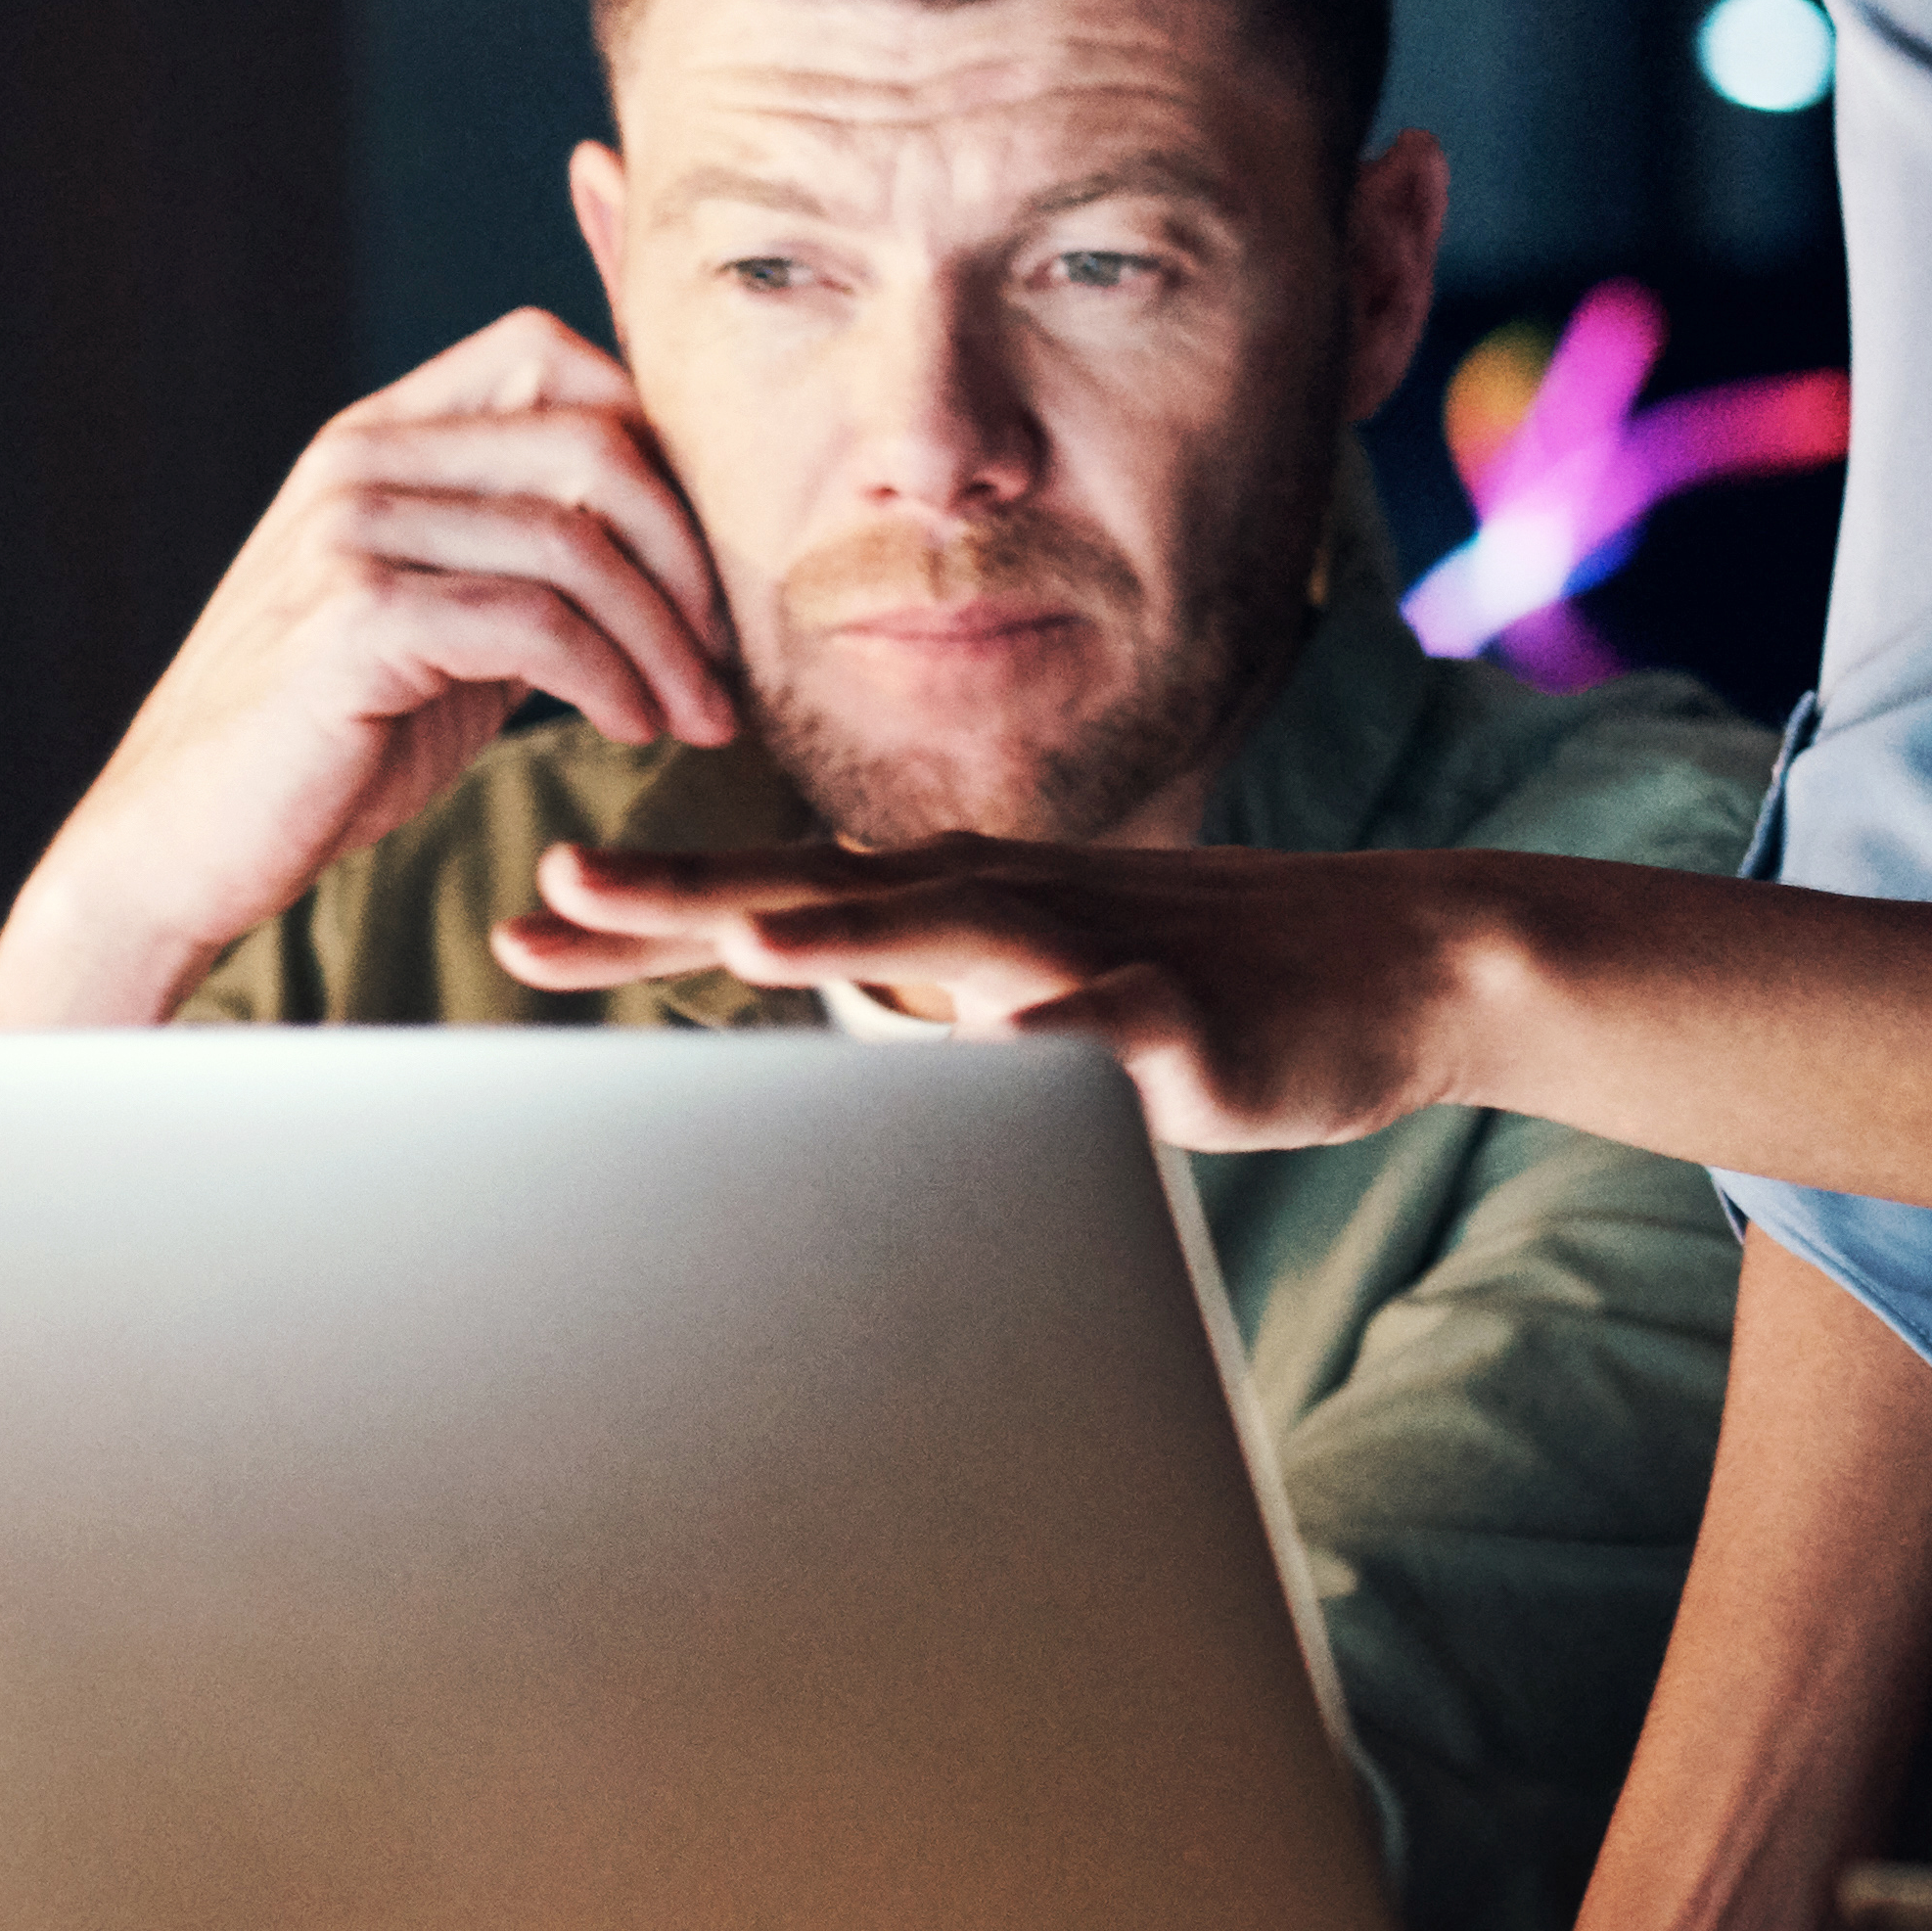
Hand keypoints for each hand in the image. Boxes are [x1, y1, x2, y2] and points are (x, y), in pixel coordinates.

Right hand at [0, 313, 740, 1026]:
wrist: (183, 841)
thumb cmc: (344, 731)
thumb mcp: (454, 613)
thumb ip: (539, 547)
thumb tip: (706, 518)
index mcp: (382, 436)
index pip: (557, 357)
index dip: (665, 443)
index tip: (716, 555)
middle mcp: (358, 463)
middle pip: (596, 442)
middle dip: (696, 553)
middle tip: (732, 655)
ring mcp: (345, 535)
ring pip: (578, 542)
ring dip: (670, 640)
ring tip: (701, 715)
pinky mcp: (349, 623)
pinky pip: (534, 623)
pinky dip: (612, 680)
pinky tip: (635, 729)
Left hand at [496, 836, 1510, 1150]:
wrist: (1411, 962)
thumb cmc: (1210, 977)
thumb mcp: (1039, 983)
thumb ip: (921, 1000)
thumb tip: (811, 1022)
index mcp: (962, 904)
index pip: (777, 897)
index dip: (649, 913)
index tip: (520, 923)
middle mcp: (1010, 907)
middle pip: (828, 892)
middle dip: (690, 894)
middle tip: (558, 887)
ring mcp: (1100, 951)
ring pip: (959, 938)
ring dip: (852, 933)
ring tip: (745, 935)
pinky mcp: (1188, 1015)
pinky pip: (1114, 1024)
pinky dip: (1056, 1031)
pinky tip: (1009, 1043)